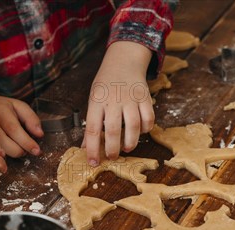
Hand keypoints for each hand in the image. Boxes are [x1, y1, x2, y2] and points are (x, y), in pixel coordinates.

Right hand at [0, 88, 43, 156]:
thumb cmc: (3, 107)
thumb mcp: (19, 106)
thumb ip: (31, 118)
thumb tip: (39, 134)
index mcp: (0, 111)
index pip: (14, 130)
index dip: (26, 142)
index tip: (37, 150)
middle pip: (6, 144)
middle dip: (20, 151)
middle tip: (27, 148)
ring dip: (12, 153)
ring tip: (16, 144)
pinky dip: (2, 153)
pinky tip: (6, 146)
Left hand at [84, 41, 154, 165]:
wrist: (124, 61)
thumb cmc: (106, 84)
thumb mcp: (93, 100)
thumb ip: (92, 123)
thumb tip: (86, 147)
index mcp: (97, 101)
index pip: (93, 129)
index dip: (92, 148)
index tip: (93, 162)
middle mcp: (113, 99)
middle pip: (113, 130)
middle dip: (112, 149)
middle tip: (112, 157)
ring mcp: (131, 98)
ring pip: (134, 126)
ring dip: (131, 142)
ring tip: (127, 148)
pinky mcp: (145, 97)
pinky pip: (149, 118)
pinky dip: (146, 129)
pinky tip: (140, 132)